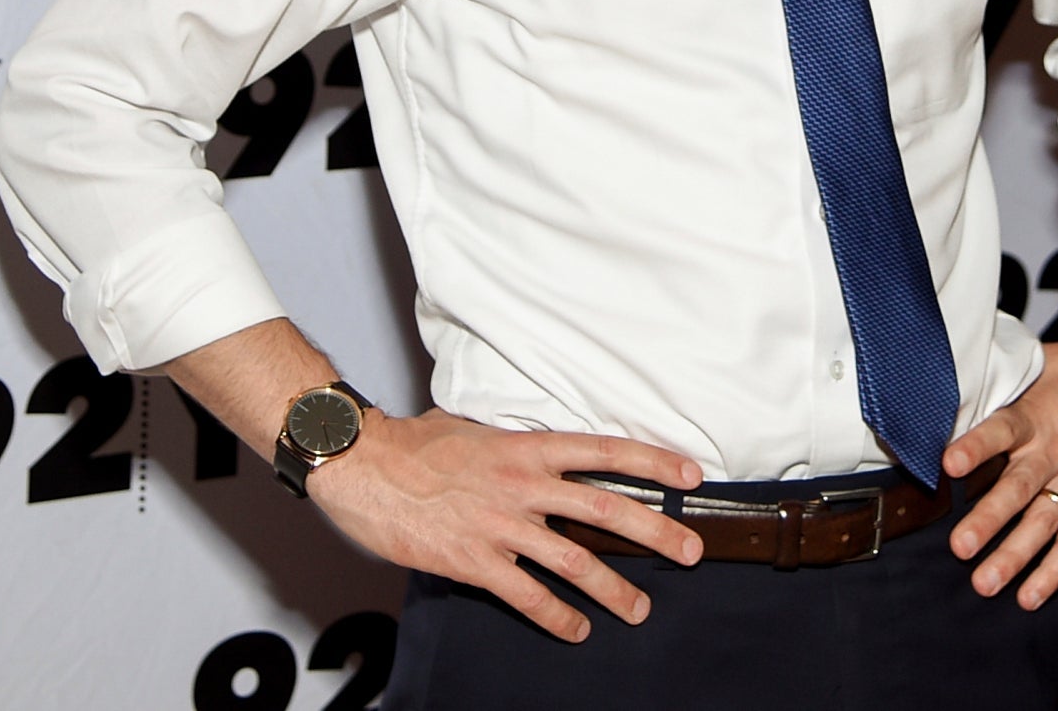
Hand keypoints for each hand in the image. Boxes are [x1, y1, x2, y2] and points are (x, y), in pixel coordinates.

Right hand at [306, 408, 705, 642]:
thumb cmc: (419, 444)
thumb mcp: (480, 429)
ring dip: (614, 589)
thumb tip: (549, 455)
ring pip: (574, 561)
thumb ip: (520, 447)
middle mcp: (524, 485)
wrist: (366, 465)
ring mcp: (501, 525)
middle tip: (691, 551)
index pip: (606, 451)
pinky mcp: (474, 560)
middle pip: (607, 509)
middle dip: (656, 532)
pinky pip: (527, 595)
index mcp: (529, 447)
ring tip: (639, 609)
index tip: (691, 475)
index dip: (654, 461)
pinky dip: (556, 616)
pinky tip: (576, 629)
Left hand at [942, 238, 1057, 610]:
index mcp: (1035, 414)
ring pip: (1045, 522)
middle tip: (960, 546)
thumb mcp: (1028, 369)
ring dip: (1015, 555)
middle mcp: (1056, 448)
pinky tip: (1028, 595)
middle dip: (989, 519)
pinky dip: (1054, 570)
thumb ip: (992, 394)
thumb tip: (937, 398)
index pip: (1002, 429)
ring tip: (984, 582)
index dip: (976, 447)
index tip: (948, 463)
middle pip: (1020, 487)